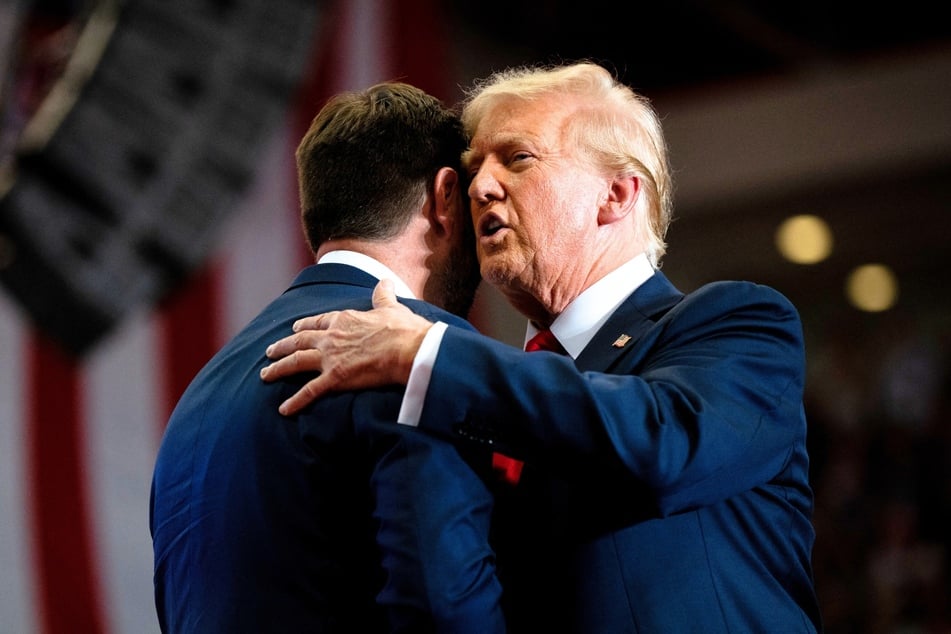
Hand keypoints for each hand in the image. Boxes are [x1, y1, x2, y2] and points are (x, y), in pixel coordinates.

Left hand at [260, 279, 433, 414]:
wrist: (408, 349)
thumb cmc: (403, 329)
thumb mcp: (391, 307)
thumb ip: (383, 296)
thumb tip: (384, 282)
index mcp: (344, 319)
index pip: (318, 322)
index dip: (305, 326)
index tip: (296, 328)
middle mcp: (331, 337)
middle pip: (300, 341)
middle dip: (283, 346)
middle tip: (270, 351)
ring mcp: (331, 358)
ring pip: (296, 362)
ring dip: (279, 368)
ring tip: (265, 374)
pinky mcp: (335, 378)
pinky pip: (309, 391)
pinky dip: (295, 401)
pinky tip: (284, 409)